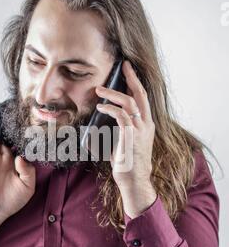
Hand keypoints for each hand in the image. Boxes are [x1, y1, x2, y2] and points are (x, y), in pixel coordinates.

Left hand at [95, 60, 156, 217]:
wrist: (134, 181)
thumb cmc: (127, 164)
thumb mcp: (123, 142)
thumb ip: (117, 129)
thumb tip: (100, 120)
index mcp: (146, 125)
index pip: (143, 99)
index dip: (136, 83)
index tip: (128, 71)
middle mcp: (147, 124)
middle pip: (141, 94)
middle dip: (132, 78)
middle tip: (123, 66)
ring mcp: (141, 130)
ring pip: (130, 102)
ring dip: (113, 94)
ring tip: (99, 90)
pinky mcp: (132, 136)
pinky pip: (121, 115)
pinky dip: (110, 108)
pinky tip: (100, 107)